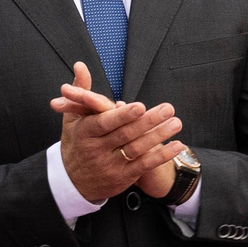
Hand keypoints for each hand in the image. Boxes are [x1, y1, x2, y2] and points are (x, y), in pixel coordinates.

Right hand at [51, 64, 182, 203]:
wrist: (72, 180)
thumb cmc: (75, 142)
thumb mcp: (72, 117)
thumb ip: (80, 91)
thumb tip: (80, 65)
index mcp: (84, 133)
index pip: (104, 123)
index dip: (122, 116)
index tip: (140, 106)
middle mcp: (97, 150)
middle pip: (125, 134)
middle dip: (148, 121)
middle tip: (168, 108)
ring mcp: (110, 165)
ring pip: (137, 149)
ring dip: (158, 136)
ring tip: (175, 123)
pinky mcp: (123, 177)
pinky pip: (144, 165)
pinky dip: (161, 156)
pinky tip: (176, 146)